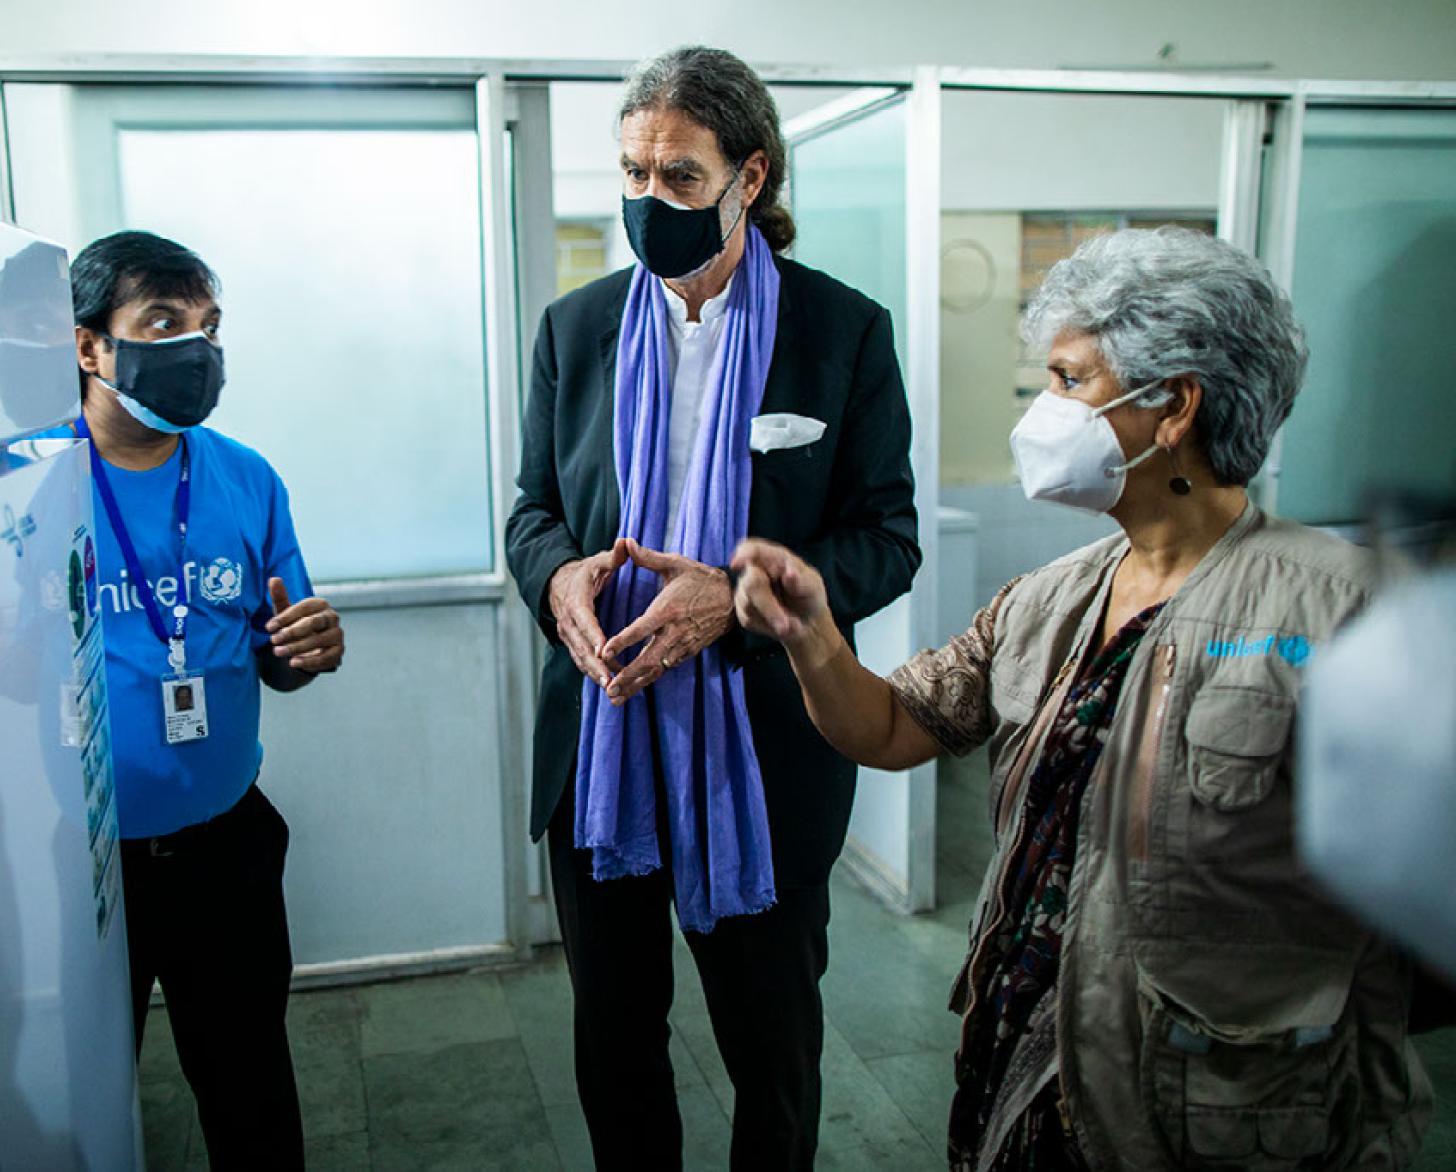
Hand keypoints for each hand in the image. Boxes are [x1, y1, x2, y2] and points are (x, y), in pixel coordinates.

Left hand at [265, 578, 344, 672]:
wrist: (309, 648)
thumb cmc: (296, 625)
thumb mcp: (286, 612)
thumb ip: (280, 596)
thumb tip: (273, 578)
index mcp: (320, 605)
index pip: (304, 608)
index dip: (286, 617)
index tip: (269, 627)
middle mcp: (332, 617)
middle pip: (313, 623)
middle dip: (292, 632)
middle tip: (273, 640)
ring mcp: (337, 635)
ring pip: (318, 641)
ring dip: (296, 647)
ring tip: (278, 652)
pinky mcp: (338, 652)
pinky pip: (325, 657)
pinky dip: (308, 661)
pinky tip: (293, 663)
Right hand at [548, 544, 629, 688]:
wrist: (560, 583)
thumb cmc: (586, 572)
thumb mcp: (598, 562)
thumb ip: (614, 556)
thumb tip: (625, 542)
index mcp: (576, 600)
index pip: (584, 620)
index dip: (593, 635)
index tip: (604, 649)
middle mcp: (568, 621)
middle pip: (580, 646)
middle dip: (595, 664)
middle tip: (611, 679)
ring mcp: (568, 634)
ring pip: (580, 658)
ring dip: (595, 674)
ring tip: (612, 688)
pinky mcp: (571, 643)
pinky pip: (581, 661)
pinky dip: (593, 673)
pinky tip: (610, 685)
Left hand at [598, 538, 733, 705]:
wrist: (733, 598)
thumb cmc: (700, 578)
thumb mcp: (675, 563)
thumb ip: (647, 557)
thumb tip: (625, 542)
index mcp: (667, 610)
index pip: (641, 628)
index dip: (623, 641)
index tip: (604, 651)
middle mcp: (674, 631)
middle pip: (648, 659)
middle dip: (627, 675)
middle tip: (609, 688)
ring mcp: (682, 645)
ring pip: (656, 669)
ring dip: (636, 684)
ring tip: (615, 698)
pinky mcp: (687, 652)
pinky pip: (665, 668)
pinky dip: (649, 680)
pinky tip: (633, 689)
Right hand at [730, 539, 829, 649]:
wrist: (808, 623)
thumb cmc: (810, 596)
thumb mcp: (813, 587)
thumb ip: (801, 580)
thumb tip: (789, 573)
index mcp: (774, 558)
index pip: (754, 549)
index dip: (744, 553)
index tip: (737, 564)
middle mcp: (756, 571)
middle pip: (751, 582)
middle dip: (768, 605)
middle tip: (786, 626)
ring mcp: (746, 591)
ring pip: (748, 604)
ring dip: (771, 618)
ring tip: (791, 625)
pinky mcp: (743, 611)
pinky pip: (749, 619)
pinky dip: (767, 626)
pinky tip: (780, 625)